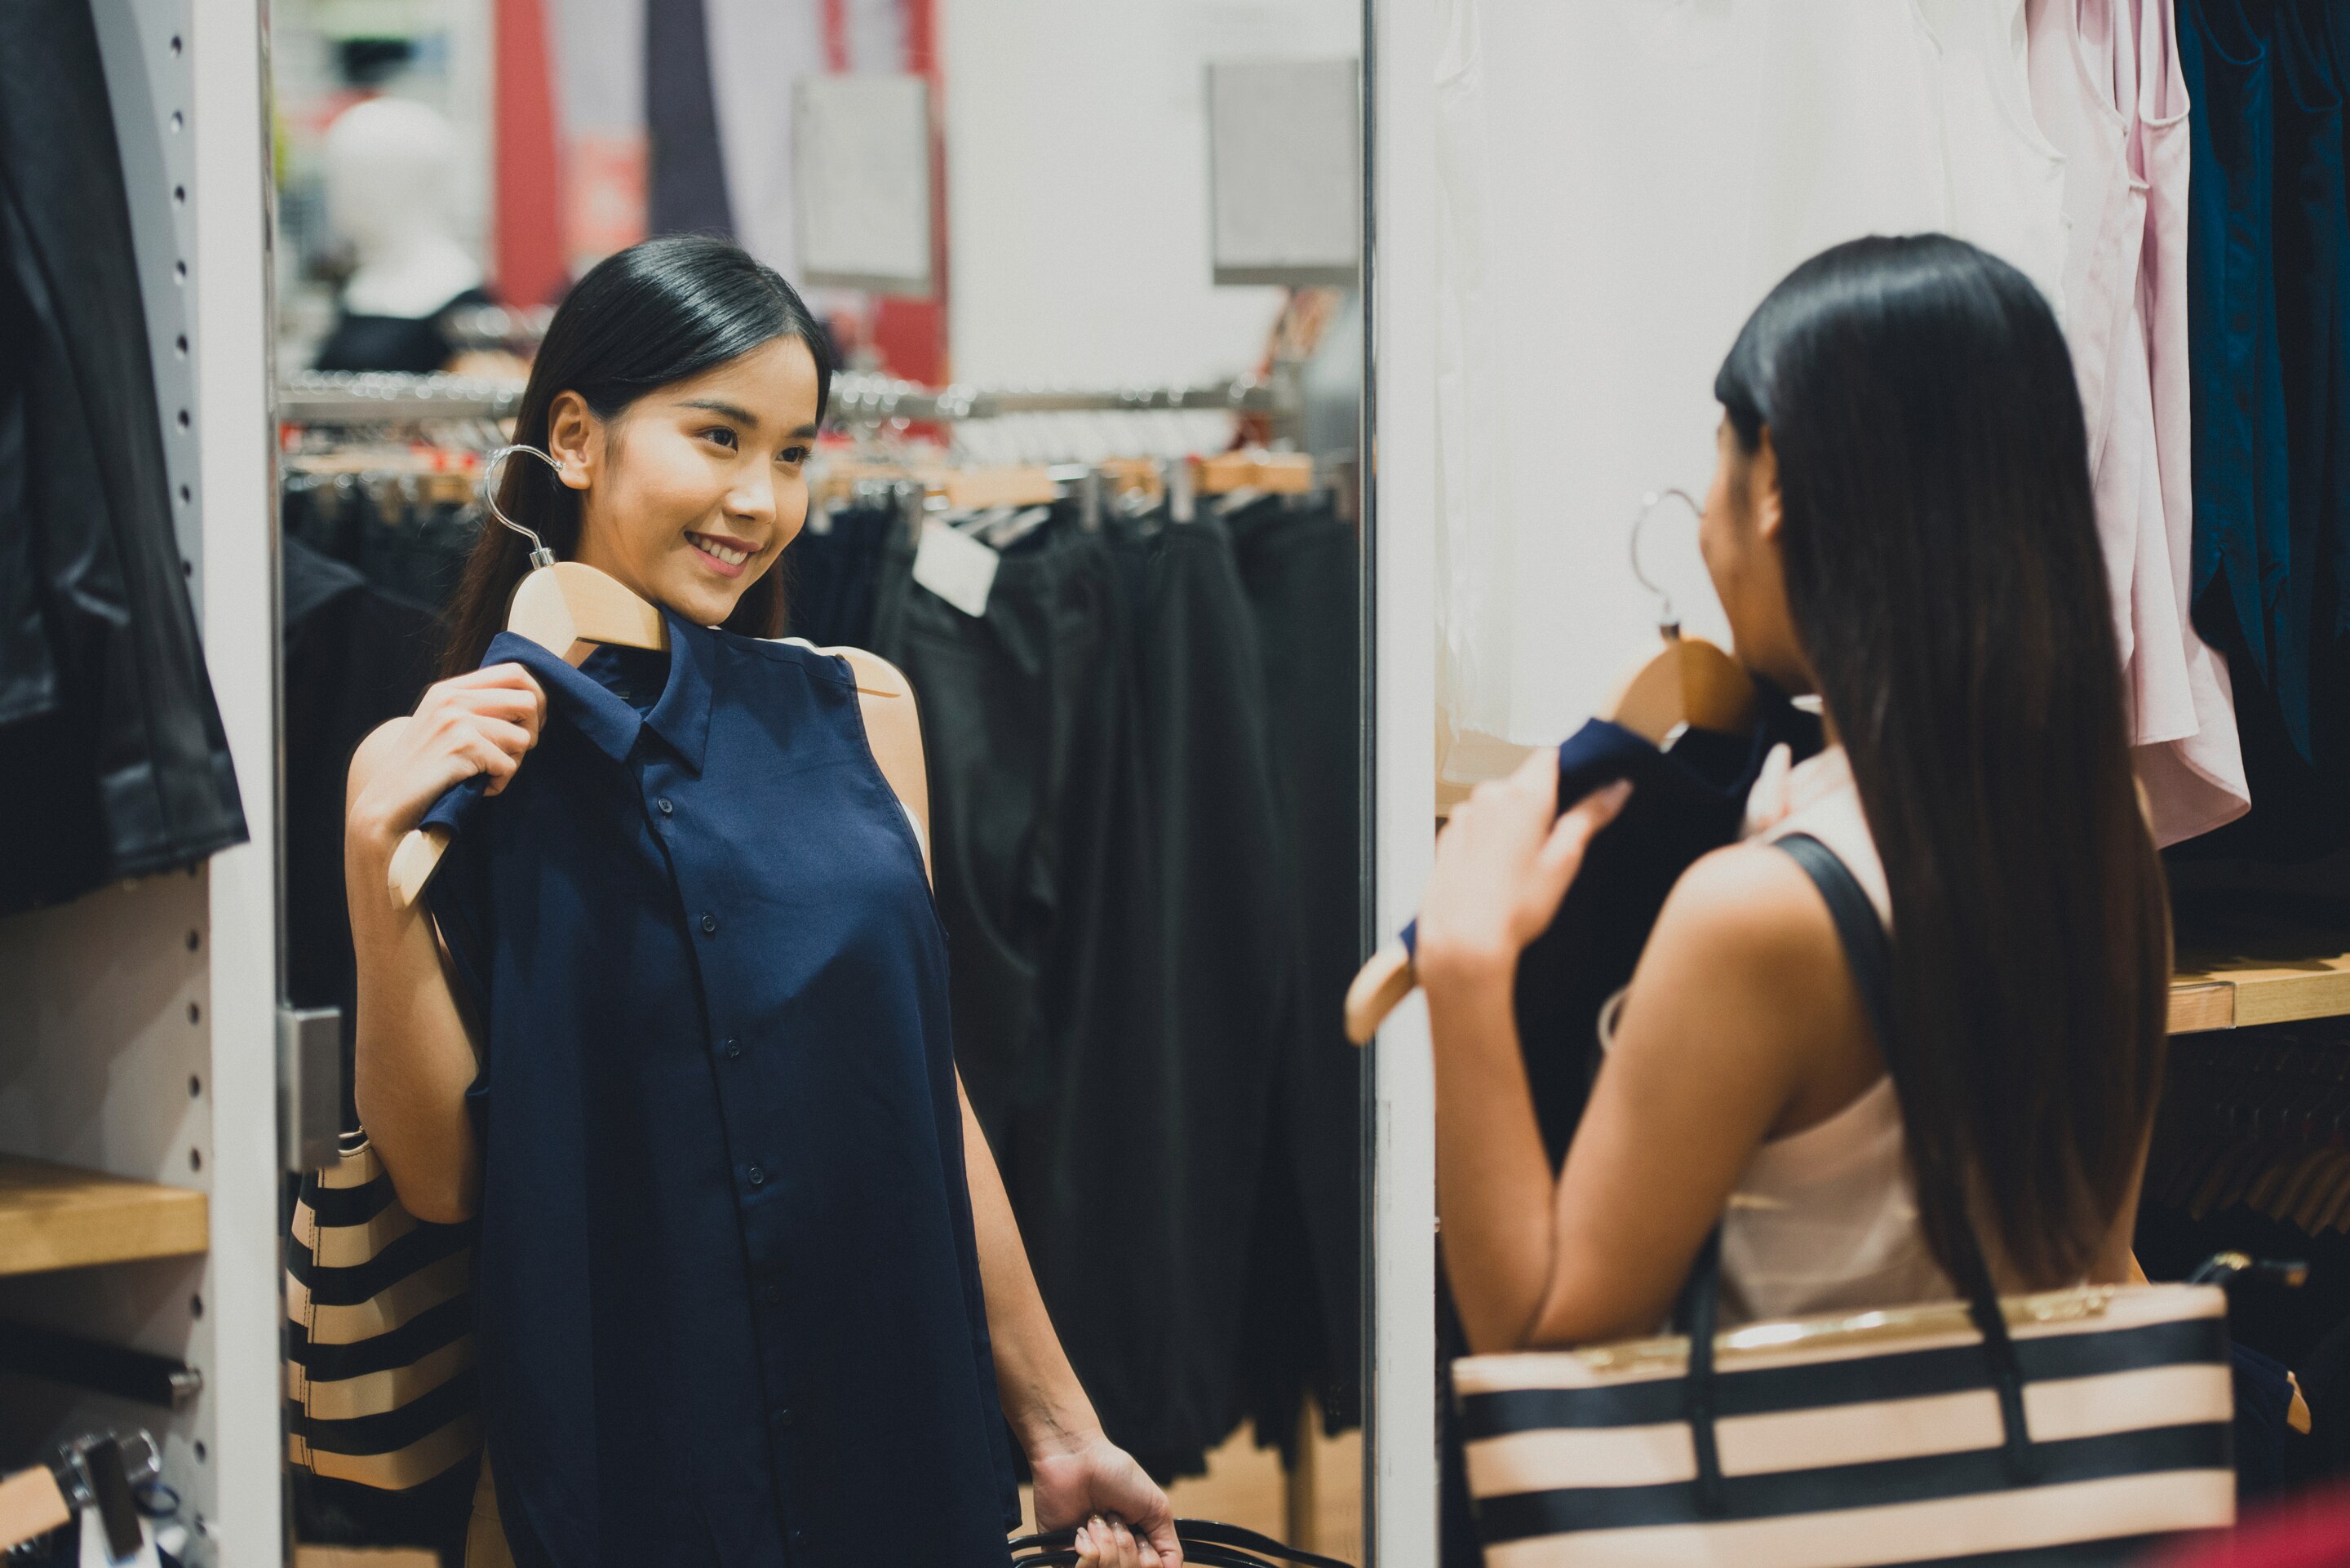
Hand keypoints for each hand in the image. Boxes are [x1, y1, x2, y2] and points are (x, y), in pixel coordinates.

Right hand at [348, 663, 547, 855]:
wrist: (386, 802)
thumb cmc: (424, 769)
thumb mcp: (444, 725)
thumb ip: (478, 708)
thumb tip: (533, 701)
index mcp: (450, 689)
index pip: (514, 671)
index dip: (536, 697)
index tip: (531, 723)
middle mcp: (453, 698)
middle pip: (528, 701)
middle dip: (533, 732)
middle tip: (513, 754)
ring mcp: (456, 720)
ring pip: (523, 738)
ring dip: (513, 763)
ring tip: (486, 774)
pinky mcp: (462, 745)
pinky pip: (509, 765)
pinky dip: (499, 784)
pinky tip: (477, 789)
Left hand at [1030, 1433, 1179, 1567]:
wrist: (1077, 1457)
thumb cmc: (1117, 1474)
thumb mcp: (1156, 1508)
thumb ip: (1169, 1547)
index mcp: (1135, 1548)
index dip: (1148, 1561)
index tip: (1141, 1536)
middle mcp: (1112, 1557)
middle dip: (1126, 1547)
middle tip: (1117, 1519)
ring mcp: (1087, 1559)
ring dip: (1107, 1545)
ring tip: (1098, 1519)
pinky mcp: (1060, 1558)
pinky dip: (1087, 1550)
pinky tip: (1082, 1529)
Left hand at [1417, 751, 1631, 985]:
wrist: (1462, 939)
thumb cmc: (1515, 906)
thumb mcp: (1564, 860)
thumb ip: (1590, 816)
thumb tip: (1616, 788)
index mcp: (1523, 795)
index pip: (1552, 754)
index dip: (1570, 765)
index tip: (1582, 785)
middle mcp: (1489, 794)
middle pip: (1526, 780)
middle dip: (1544, 801)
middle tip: (1556, 839)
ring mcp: (1465, 813)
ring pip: (1501, 802)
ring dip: (1516, 820)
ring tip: (1524, 862)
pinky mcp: (1450, 832)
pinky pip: (1479, 821)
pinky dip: (1493, 835)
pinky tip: (1499, 868)